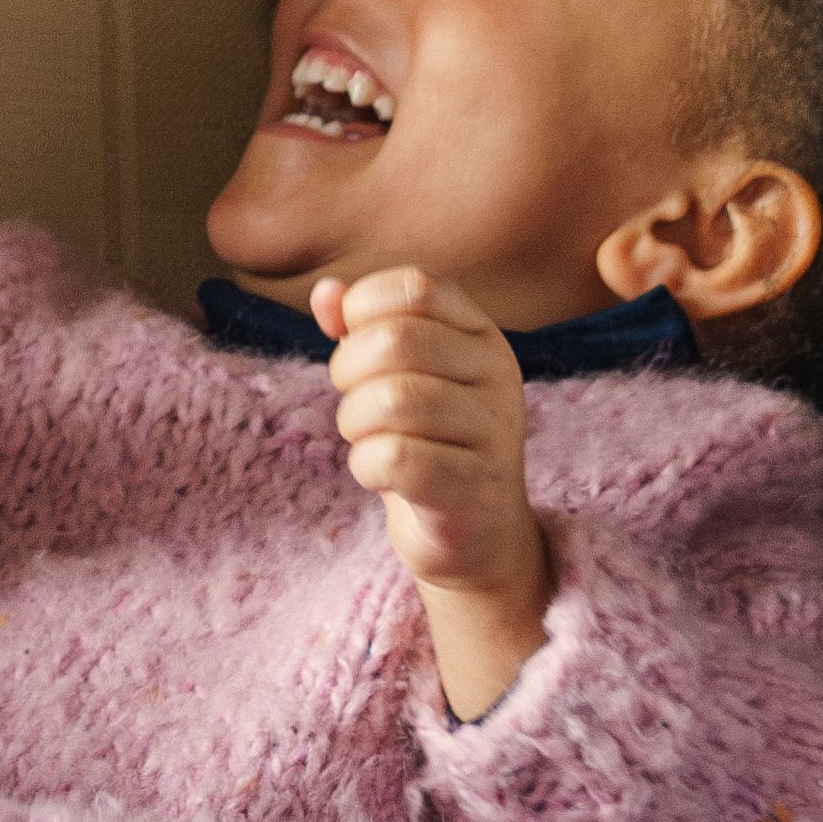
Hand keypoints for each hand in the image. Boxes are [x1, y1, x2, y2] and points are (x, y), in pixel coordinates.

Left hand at [324, 266, 559, 717]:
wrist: (473, 534)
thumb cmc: (427, 441)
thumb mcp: (398, 374)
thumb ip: (361, 328)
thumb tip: (325, 292)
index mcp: (481, 336)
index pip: (414, 287)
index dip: (362, 310)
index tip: (354, 345)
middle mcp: (498, 376)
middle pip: (396, 340)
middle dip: (348, 371)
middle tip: (355, 403)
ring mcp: (493, 433)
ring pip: (391, 399)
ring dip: (355, 423)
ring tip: (367, 439)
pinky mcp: (474, 488)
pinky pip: (396, 458)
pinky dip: (366, 465)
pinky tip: (379, 474)